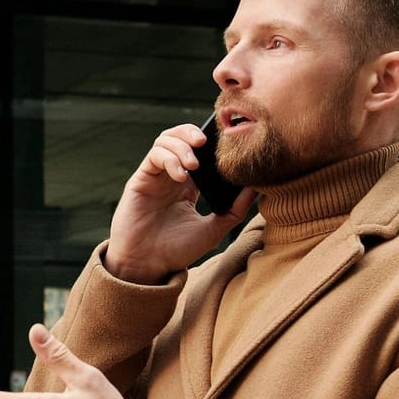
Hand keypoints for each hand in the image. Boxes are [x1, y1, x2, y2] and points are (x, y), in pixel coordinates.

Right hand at [104, 122, 258, 283]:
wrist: (147, 266)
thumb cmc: (176, 251)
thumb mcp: (213, 230)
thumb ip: (235, 210)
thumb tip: (258, 187)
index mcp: (189, 186)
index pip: (200, 152)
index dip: (211, 143)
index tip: (225, 145)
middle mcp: (171, 176)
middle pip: (180, 137)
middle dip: (193, 133)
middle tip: (206, 143)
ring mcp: (155, 176)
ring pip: (166, 140)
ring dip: (182, 145)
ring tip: (194, 164)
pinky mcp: (141, 179)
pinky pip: (155, 155)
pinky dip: (169, 159)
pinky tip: (180, 176)